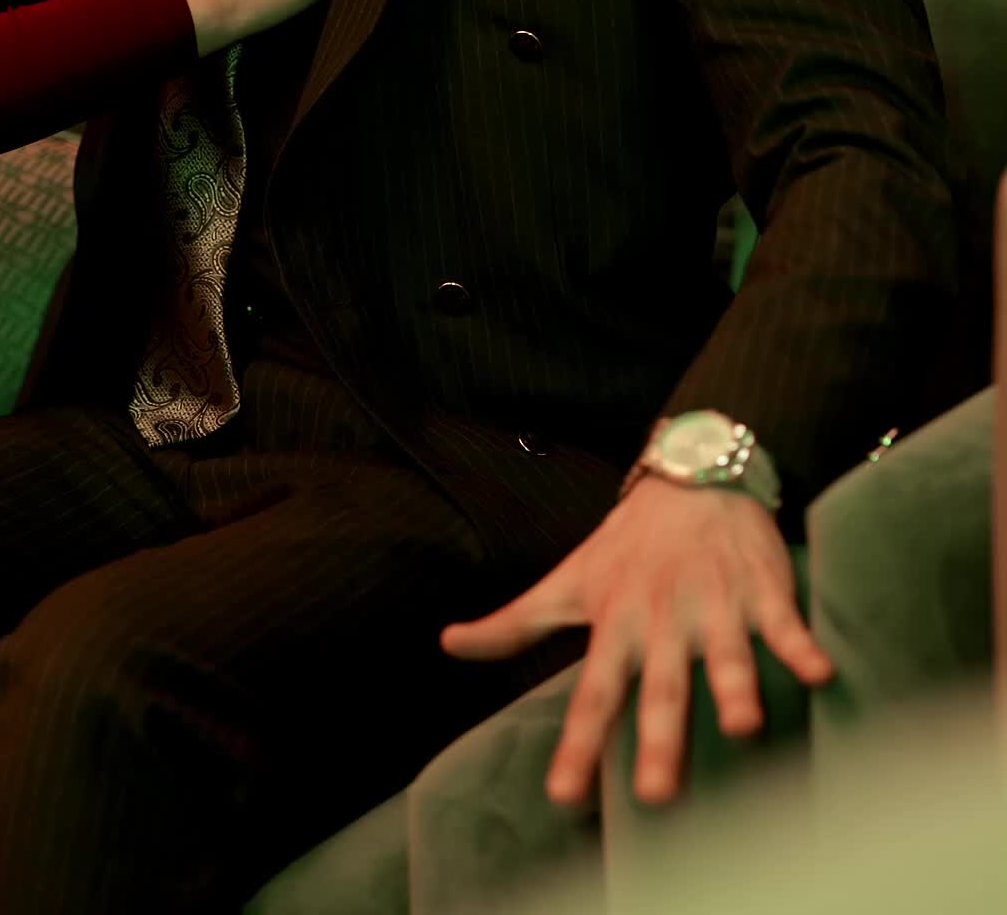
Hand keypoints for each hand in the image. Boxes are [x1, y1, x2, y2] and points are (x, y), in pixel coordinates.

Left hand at [441, 476, 833, 806]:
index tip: (565, 797)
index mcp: (617, 624)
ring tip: (744, 726)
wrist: (691, 473)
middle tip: (656, 796)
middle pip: (660, 687)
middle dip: (659, 738)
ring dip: (735, 687)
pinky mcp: (761, 587)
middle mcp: (664, 619)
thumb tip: (448, 643)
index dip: (578, 745)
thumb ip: (512, 623)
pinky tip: (822, 674)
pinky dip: (803, 646)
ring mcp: (715, 603)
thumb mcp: (567, 580)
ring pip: (725, 653)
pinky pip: (785, 621)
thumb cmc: (626, 543)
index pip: (593, 694)